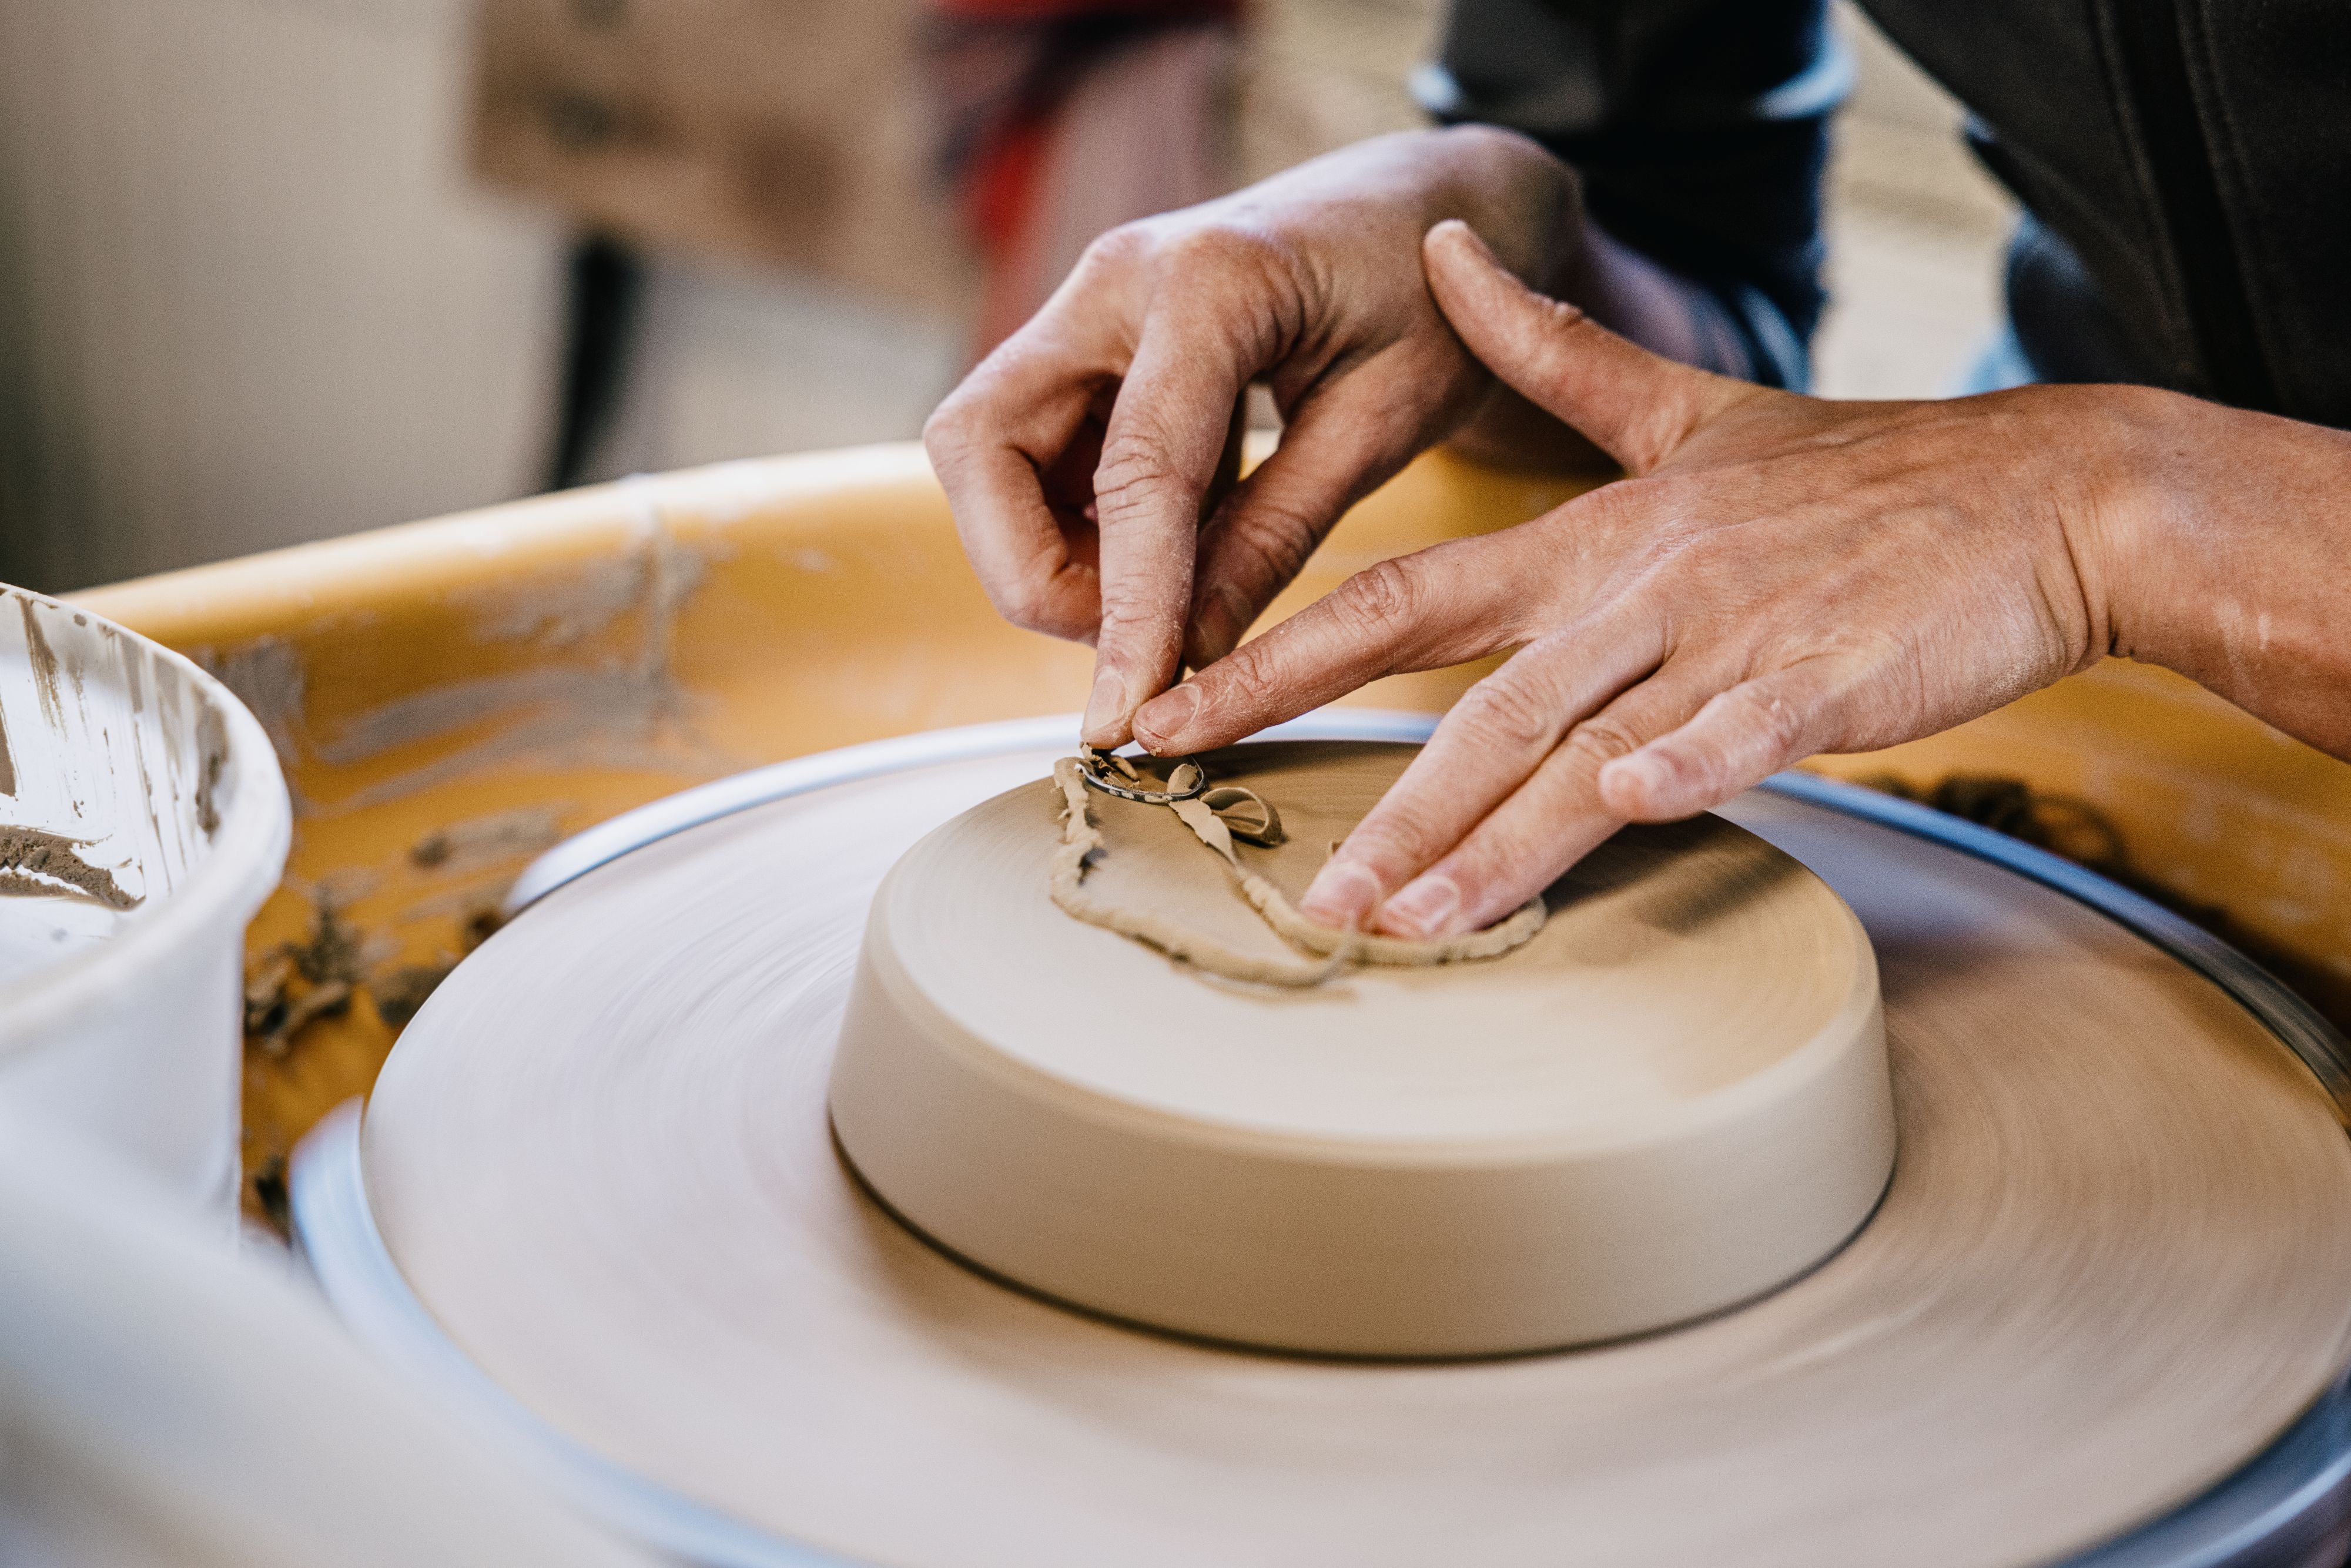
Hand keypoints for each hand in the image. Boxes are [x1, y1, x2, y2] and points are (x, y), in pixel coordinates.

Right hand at [927, 129, 1636, 748]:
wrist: (1429, 208)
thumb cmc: (1432, 300)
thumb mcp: (1387, 421)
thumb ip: (1279, 533)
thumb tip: (1191, 657)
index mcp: (1211, 281)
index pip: (1135, 471)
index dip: (1125, 607)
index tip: (1126, 713)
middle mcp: (1117, 278)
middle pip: (980, 446)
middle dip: (1029, 570)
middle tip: (1131, 639)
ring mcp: (1087, 305)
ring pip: (982, 454)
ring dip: (1043, 552)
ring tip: (1158, 599)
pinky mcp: (1084, 341)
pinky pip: (1024, 451)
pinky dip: (1070, 525)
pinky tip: (1156, 556)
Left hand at [1130, 220, 2158, 938]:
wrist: (2042, 494)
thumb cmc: (1862, 474)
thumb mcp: (1691, 406)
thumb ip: (1554, 352)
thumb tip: (1451, 256)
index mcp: (1588, 541)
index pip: (1399, 598)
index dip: (1281, 656)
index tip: (1180, 712)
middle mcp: (1631, 591)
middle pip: (1475, 705)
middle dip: (1380, 805)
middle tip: (1300, 892)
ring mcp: (1724, 636)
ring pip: (1581, 744)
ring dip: (1492, 839)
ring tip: (1408, 924)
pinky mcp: (1822, 679)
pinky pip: (1740, 731)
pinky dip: (1687, 768)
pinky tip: (1631, 815)